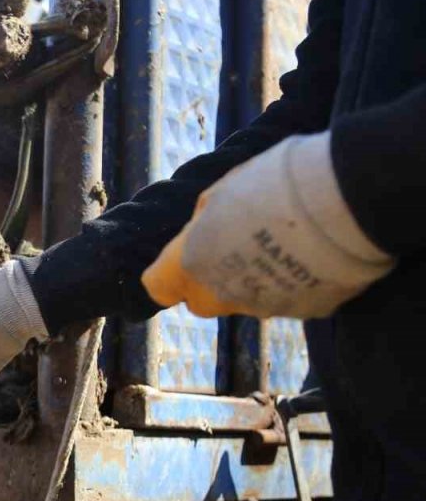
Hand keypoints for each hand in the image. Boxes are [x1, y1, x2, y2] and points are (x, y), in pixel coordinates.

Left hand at [142, 131, 393, 318]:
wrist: (342, 207)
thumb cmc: (270, 187)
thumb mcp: (221, 192)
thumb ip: (204, 221)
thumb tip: (204, 229)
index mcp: (188, 267)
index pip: (158, 287)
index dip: (169, 274)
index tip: (185, 256)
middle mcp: (218, 298)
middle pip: (205, 298)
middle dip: (215, 277)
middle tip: (241, 242)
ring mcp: (262, 309)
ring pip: (249, 299)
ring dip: (259, 278)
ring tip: (287, 241)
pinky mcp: (303, 313)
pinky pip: (290, 299)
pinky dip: (296, 282)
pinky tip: (315, 254)